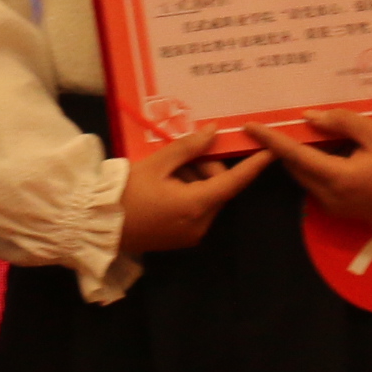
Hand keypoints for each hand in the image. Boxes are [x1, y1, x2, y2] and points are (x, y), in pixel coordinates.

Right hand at [116, 129, 267, 255]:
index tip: (272, 152)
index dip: (254, 166)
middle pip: (218, 189)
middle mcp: (202, 223)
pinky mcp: (183, 239)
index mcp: (196, 204)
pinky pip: (197, 211)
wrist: (98, 224)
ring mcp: (193, 234)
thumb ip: (187, 147)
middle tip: (179, 157)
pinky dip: (188, 196)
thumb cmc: (125, 191)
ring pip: (208, 199)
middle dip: (205, 169)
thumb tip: (213, 132)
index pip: (234, 182)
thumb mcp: (154, 164)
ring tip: (164, 174)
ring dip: (194, 182)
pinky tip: (163, 189)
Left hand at [251, 109, 371, 228]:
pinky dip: (314, 166)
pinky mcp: (342, 211)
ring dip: (300, 156)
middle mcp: (330, 198)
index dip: (270, 139)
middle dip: (283, 146)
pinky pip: (318, 184)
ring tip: (298, 132)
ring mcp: (335, 208)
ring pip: (305, 176)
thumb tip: (307, 118)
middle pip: (295, 166)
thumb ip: (342, 123)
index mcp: (338, 179)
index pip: (294, 155)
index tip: (247, 126)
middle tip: (273, 123)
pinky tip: (323, 149)